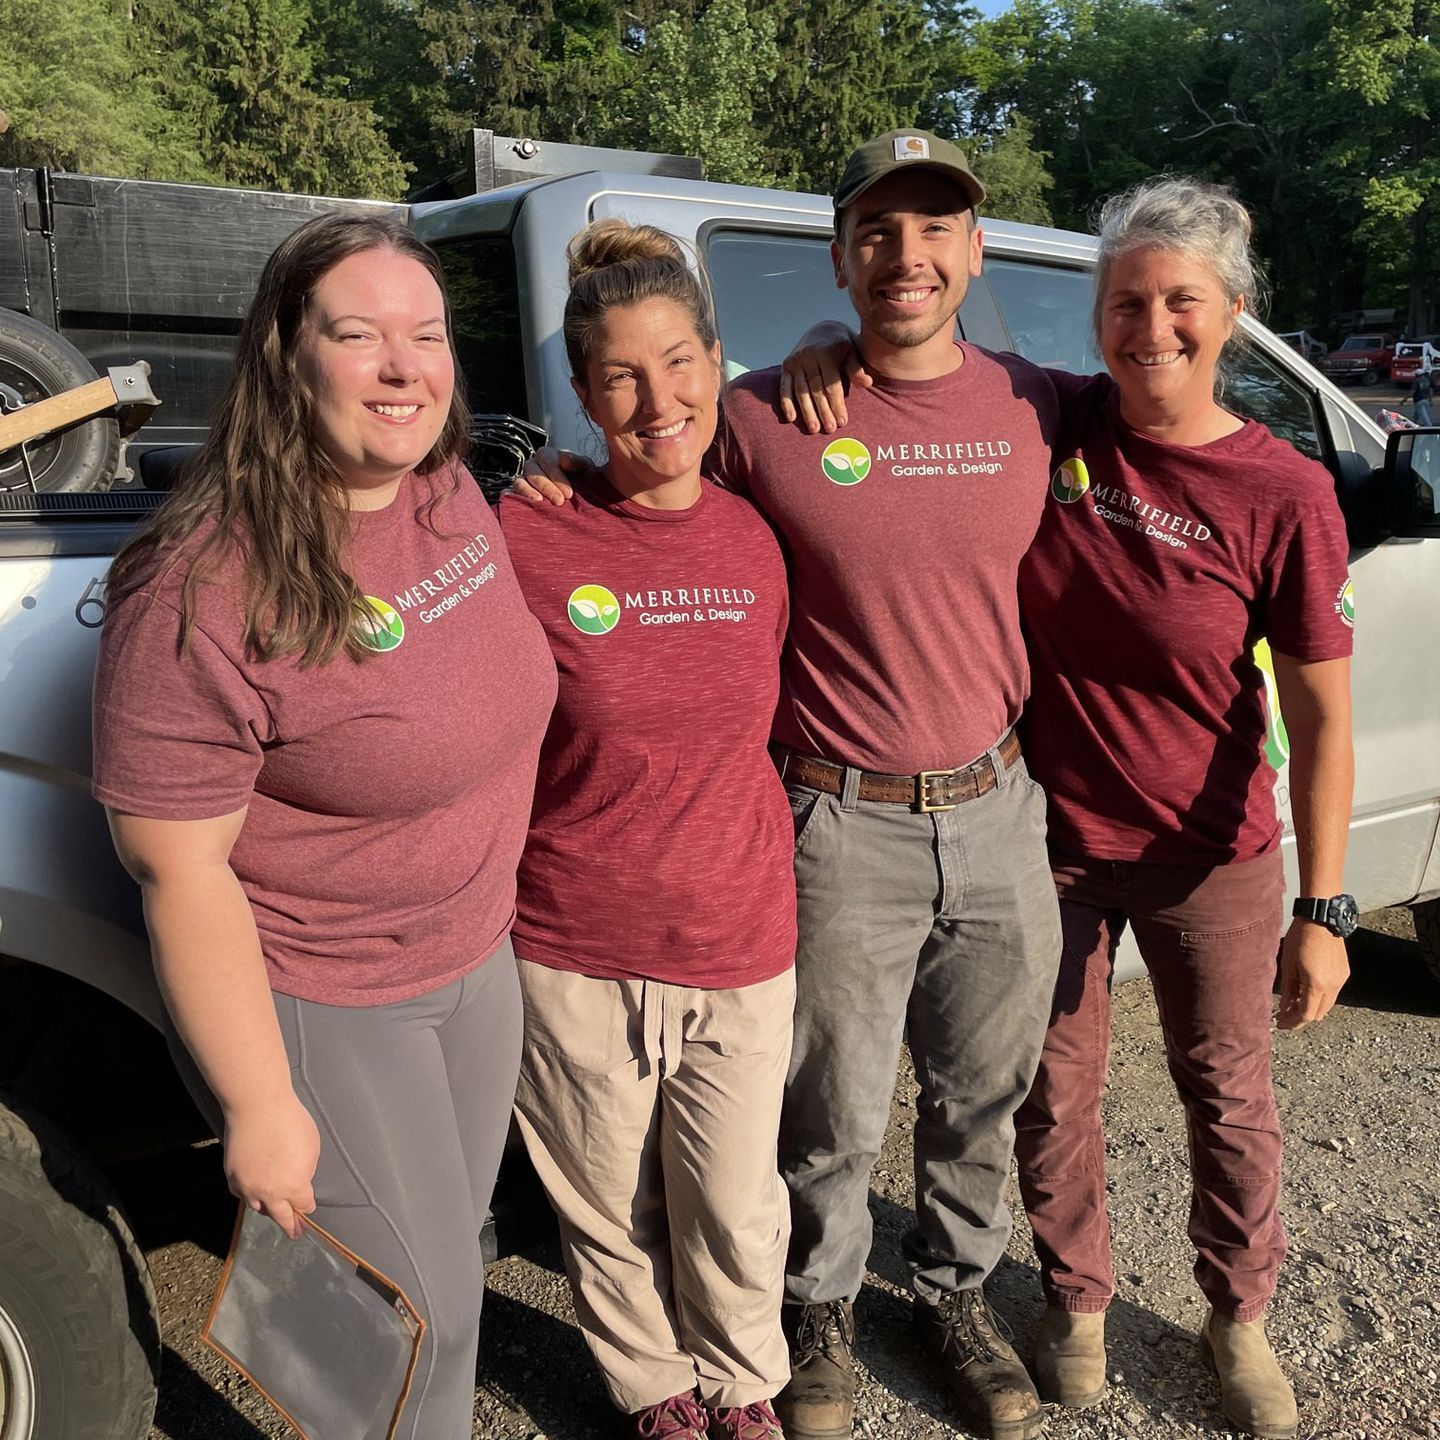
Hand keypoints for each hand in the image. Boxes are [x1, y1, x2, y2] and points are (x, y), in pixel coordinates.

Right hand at [222, 1092, 320, 1238]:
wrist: (257, 1107)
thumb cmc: (291, 1122)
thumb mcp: (312, 1147)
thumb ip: (306, 1170)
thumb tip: (300, 1179)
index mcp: (294, 1187)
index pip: (304, 1206)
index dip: (307, 1207)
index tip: (309, 1210)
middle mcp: (269, 1193)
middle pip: (281, 1217)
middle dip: (290, 1226)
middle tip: (295, 1234)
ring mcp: (247, 1186)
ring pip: (258, 1208)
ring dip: (268, 1210)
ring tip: (273, 1211)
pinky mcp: (232, 1176)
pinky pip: (242, 1194)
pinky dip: (250, 1195)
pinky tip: (254, 1193)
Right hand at [512, 447, 591, 504]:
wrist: (579, 493)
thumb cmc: (581, 478)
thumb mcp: (585, 468)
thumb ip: (577, 462)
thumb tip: (565, 460)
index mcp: (548, 455)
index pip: (547, 461)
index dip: (557, 476)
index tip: (569, 493)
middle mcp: (534, 465)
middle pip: (534, 472)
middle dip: (547, 487)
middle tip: (560, 502)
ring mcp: (524, 478)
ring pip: (521, 482)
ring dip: (530, 493)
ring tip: (541, 503)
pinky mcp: (519, 492)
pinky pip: (514, 492)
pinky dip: (521, 498)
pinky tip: (533, 506)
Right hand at [778, 325, 872, 433]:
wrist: (824, 331)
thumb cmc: (844, 347)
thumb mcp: (853, 353)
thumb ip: (856, 368)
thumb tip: (867, 383)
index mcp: (827, 352)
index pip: (831, 384)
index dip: (836, 404)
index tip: (842, 422)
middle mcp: (809, 355)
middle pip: (816, 390)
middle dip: (823, 411)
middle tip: (829, 429)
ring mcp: (796, 360)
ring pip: (801, 391)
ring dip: (807, 411)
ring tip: (814, 429)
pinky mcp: (786, 365)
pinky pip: (784, 387)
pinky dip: (786, 403)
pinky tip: (791, 418)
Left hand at [1276, 918, 1349, 1029]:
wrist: (1321, 919)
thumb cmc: (1300, 938)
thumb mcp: (1288, 964)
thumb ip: (1287, 989)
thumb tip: (1285, 1008)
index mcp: (1317, 984)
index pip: (1306, 1015)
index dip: (1292, 1022)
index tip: (1280, 1023)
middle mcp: (1333, 986)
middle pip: (1318, 1013)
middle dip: (1300, 1018)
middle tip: (1284, 1015)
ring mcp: (1341, 980)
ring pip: (1326, 1005)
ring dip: (1311, 1008)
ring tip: (1293, 1004)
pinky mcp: (1344, 973)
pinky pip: (1332, 993)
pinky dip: (1319, 997)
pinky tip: (1305, 991)